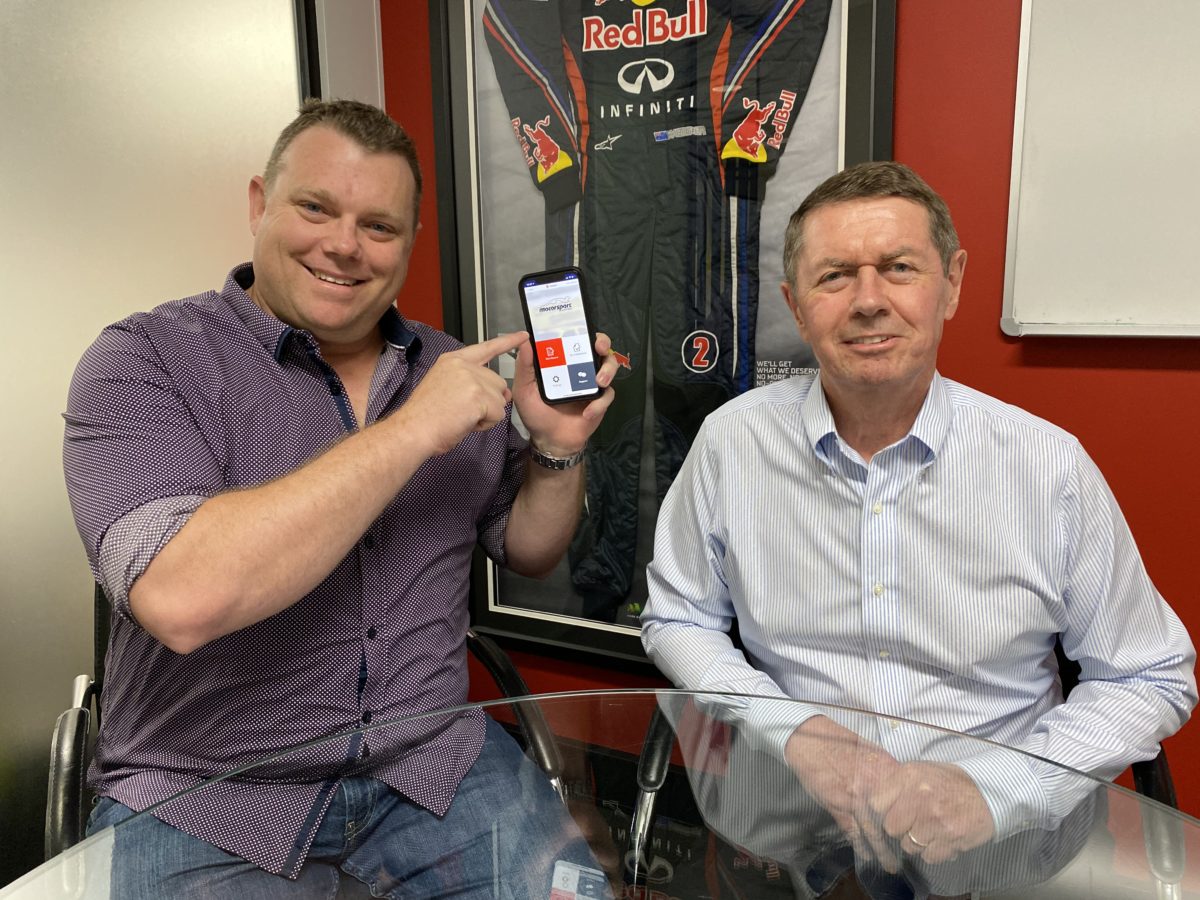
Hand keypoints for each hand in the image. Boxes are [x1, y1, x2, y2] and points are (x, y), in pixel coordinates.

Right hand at [403, 331, 528, 455]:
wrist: (413, 429)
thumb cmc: (425, 416)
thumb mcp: (443, 386)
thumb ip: (470, 382)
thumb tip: (502, 393)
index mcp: (453, 360)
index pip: (486, 348)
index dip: (507, 342)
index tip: (523, 336)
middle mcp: (464, 365)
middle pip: (498, 382)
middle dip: (489, 401)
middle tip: (464, 411)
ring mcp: (473, 379)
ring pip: (500, 400)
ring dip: (487, 414)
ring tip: (462, 417)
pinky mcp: (479, 396)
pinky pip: (497, 415)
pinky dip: (486, 424)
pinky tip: (466, 423)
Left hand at [513, 331, 619, 455]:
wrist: (550, 439)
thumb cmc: (536, 413)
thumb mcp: (525, 389)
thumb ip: (524, 367)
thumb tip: (524, 342)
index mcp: (562, 362)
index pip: (575, 339)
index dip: (580, 330)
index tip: (579, 328)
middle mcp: (579, 368)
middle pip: (598, 347)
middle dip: (602, 343)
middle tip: (599, 347)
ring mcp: (591, 383)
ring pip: (610, 366)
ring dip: (607, 370)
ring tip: (599, 381)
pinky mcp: (600, 400)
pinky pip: (607, 395)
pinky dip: (599, 403)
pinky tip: (587, 412)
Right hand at [784, 717, 904, 871]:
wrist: (811, 740)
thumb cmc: (840, 742)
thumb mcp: (871, 751)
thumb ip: (887, 770)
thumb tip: (902, 787)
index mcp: (885, 770)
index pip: (907, 799)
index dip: (915, 816)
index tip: (921, 829)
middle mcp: (872, 787)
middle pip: (893, 819)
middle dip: (902, 839)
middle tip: (911, 853)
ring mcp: (854, 799)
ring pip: (873, 831)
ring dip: (882, 850)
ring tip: (891, 865)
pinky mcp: (837, 806)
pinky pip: (851, 830)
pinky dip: (859, 845)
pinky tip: (866, 855)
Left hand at [869, 761, 995, 865]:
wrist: (990, 792)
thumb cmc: (952, 783)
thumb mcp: (921, 771)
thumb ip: (898, 785)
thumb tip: (874, 803)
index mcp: (909, 776)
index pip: (875, 803)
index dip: (883, 811)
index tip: (893, 811)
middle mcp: (920, 796)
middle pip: (890, 828)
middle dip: (900, 828)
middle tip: (914, 822)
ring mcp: (935, 819)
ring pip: (909, 845)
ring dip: (918, 841)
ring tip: (932, 828)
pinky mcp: (951, 839)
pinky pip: (928, 856)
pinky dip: (935, 851)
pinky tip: (943, 837)